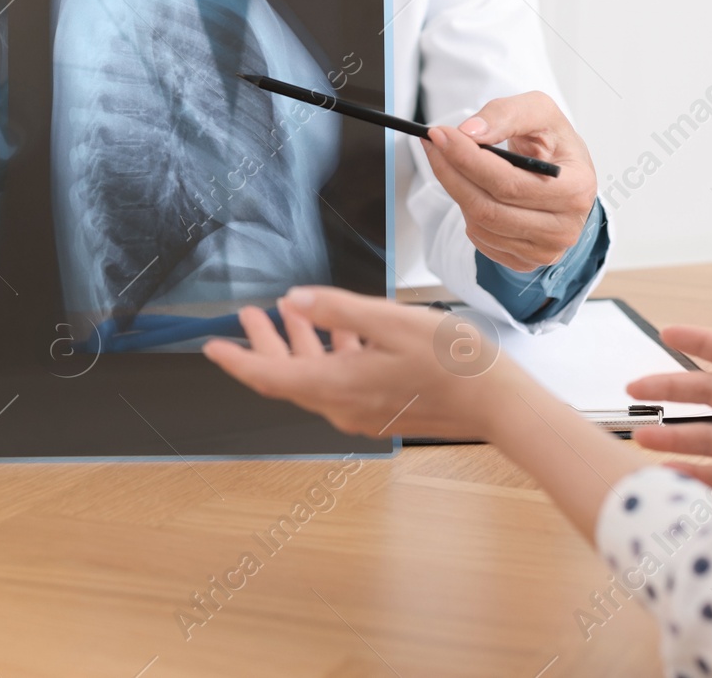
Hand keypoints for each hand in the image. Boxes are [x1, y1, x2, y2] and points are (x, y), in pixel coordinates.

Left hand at [202, 287, 518, 439]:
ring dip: (298, 345)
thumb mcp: (391, 322)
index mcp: (337, 386)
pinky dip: (331, 356)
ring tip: (287, 314)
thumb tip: (295, 300)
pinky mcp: (382, 410)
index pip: (268, 376)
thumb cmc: (453, 362)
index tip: (212, 345)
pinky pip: (341, 382)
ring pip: (314, 378)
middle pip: (287, 376)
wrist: (498, 405)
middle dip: (265, 344)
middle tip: (249, 316)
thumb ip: (338, 310)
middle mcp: (343, 406)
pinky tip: (342, 332)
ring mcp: (363, 411)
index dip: (237, 359)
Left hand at [421, 92, 597, 272]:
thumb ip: (506, 114)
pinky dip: (468, 211)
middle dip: (451, 172)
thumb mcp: (539, 112)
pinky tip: (472, 188)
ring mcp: (546, 250)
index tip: (440, 134)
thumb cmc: (552, 142)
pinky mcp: (526, 261)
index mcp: (576, 189)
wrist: (562, 173)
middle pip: (489, 207)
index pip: (509, 183)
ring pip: (480, 224)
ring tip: (453, 162)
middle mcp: (565, 227)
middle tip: (432, 143)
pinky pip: (482, 239)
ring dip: (457, 190)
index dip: (468, 159)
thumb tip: (470, 132)